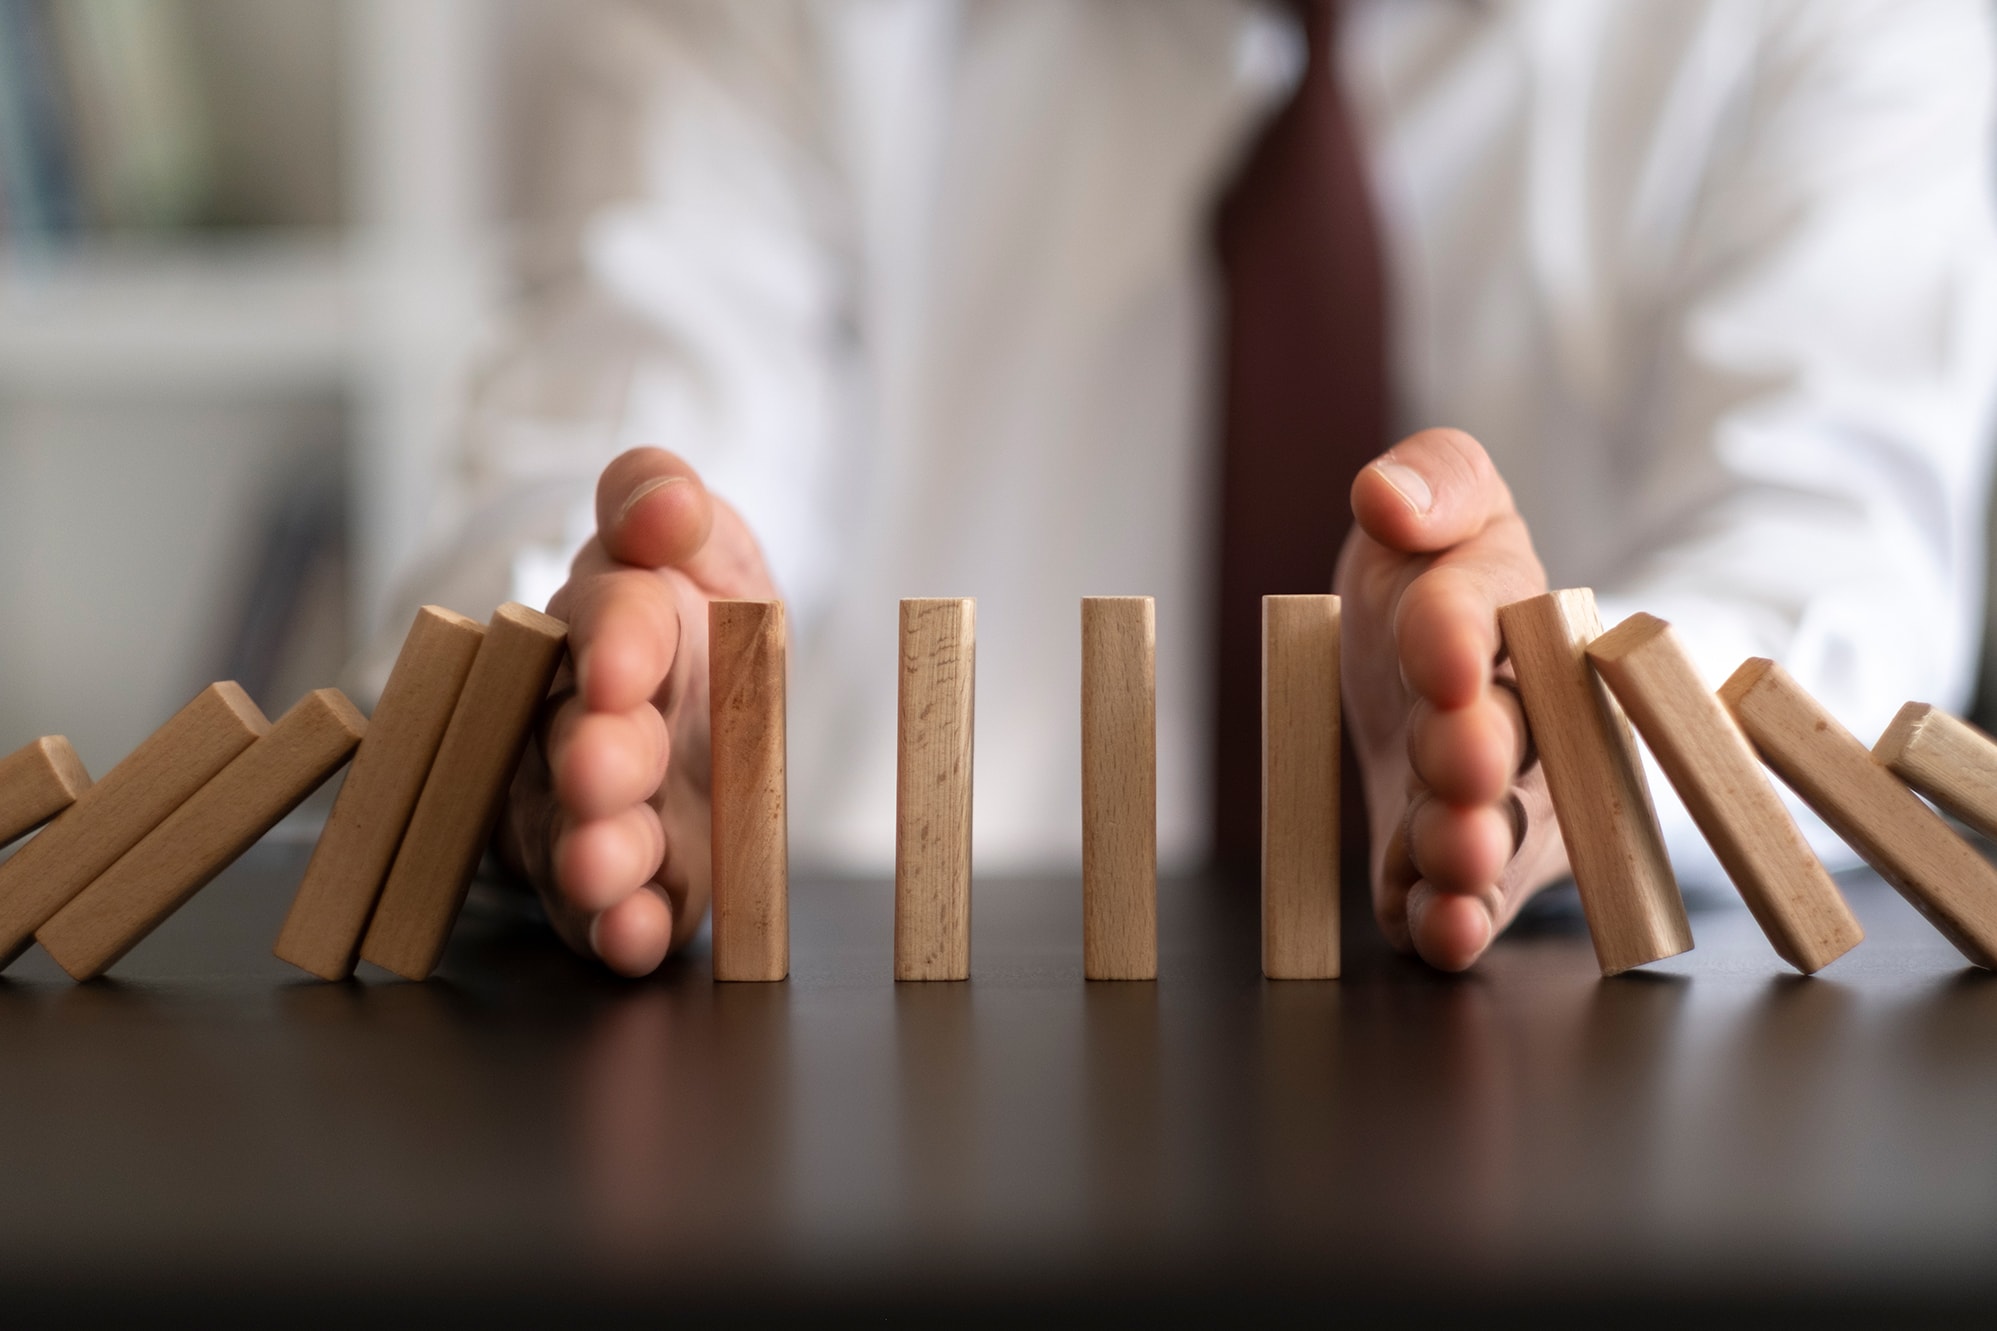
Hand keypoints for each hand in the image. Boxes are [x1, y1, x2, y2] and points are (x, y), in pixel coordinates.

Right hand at [500, 448, 776, 975]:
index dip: (615, 639)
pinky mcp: (622, 883)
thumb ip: (668, 506)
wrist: (718, 709)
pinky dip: (619, 928)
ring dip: (593, 853)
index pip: (610, 619)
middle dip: (591, 757)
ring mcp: (593, 808)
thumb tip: (663, 499)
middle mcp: (584, 717)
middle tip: (598, 771)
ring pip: (576, 830)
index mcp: (615, 623)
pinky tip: (635, 939)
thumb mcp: (706, 548)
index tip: (624, 663)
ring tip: (605, 869)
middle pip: (577, 735)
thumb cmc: (702, 621)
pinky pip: (608, 912)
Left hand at [1336, 428, 1570, 969]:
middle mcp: (1525, 712)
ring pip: (1495, 827)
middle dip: (1482, 751)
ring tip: (1453, 858)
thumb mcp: (1438, 498)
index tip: (1436, 649)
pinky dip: (1454, 920)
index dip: (1458, 629)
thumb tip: (1385, 492)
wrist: (1426, 667)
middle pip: (1512, 735)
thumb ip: (1432, 480)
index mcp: (1514, 608)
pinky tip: (1440, 933)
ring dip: (1472, 847)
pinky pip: (1465, 900)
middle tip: (1463, 764)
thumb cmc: (1436, 574)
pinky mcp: (1466, 868)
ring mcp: (1502, 799)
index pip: (1489, 608)